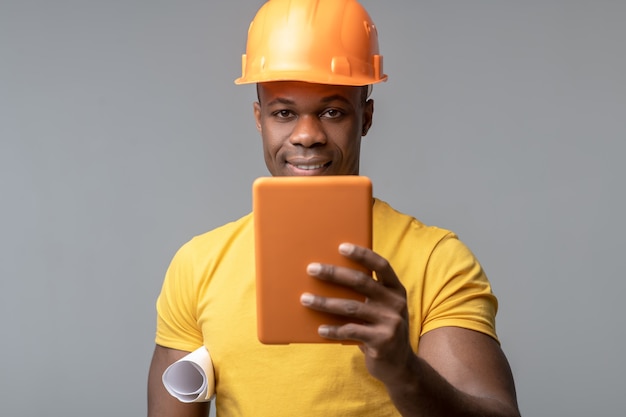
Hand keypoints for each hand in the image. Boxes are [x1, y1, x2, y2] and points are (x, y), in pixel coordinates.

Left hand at [300, 242, 414, 382]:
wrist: (400, 366)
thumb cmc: (381, 329)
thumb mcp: (381, 309)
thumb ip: (367, 294)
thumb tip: (329, 277)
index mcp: (396, 290)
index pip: (381, 265)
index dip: (362, 255)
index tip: (341, 247)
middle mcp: (396, 303)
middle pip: (362, 282)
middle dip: (334, 274)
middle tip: (312, 269)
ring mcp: (391, 322)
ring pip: (351, 306)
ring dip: (325, 302)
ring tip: (305, 298)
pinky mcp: (382, 341)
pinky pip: (351, 331)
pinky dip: (333, 330)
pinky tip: (319, 329)